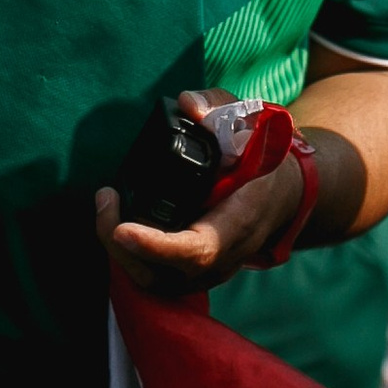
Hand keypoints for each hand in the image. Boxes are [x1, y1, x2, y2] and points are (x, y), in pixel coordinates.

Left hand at [96, 91, 307, 294]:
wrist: (281, 193)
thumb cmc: (261, 157)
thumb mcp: (249, 123)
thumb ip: (218, 107)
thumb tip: (187, 104)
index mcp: (239, 223)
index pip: (198, 251)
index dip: (157, 246)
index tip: (122, 229)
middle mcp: (223, 258)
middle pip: (165, 275)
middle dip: (123, 247)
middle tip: (106, 197)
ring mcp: (208, 272)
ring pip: (156, 283)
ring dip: (120, 252)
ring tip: (107, 205)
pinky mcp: (193, 273)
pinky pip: (156, 276)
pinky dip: (129, 254)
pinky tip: (115, 220)